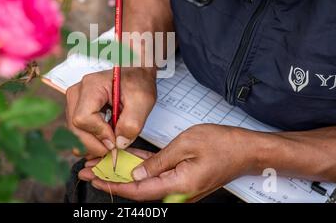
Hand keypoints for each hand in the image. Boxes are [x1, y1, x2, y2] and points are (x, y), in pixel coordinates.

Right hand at [66, 67, 156, 156]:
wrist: (135, 73)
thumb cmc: (137, 82)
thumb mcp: (142, 101)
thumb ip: (132, 124)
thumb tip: (119, 143)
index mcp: (92, 85)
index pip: (83, 118)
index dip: (99, 133)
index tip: (116, 140)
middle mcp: (78, 92)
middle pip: (75, 128)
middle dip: (95, 144)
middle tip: (114, 147)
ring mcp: (74, 101)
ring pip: (74, 133)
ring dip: (92, 144)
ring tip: (111, 142)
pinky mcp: (76, 109)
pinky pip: (76, 131)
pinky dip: (89, 140)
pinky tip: (104, 140)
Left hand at [78, 124, 259, 200]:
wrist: (246, 151)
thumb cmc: (222, 145)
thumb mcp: (187, 145)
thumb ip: (159, 161)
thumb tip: (136, 174)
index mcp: (178, 185)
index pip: (138, 190)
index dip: (114, 185)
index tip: (94, 178)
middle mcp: (177, 191)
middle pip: (137, 189)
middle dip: (111, 180)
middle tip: (89, 170)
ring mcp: (179, 186)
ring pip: (144, 183)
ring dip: (122, 175)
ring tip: (101, 166)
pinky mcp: (181, 179)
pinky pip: (156, 175)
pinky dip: (139, 169)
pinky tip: (126, 161)